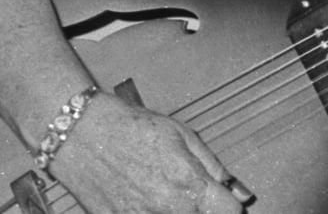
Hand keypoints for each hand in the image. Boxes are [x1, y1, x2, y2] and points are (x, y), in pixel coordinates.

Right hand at [47, 91, 247, 213]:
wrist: (83, 135)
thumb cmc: (133, 129)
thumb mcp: (184, 136)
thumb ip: (213, 167)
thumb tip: (238, 193)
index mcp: (188, 183)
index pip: (228, 212)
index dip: (230, 206)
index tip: (225, 201)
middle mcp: (166, 208)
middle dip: (204, 210)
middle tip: (196, 197)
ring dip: (180, 211)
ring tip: (170, 196)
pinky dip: (152, 212)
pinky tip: (149, 202)